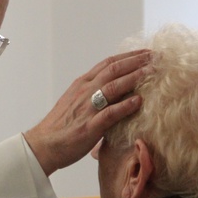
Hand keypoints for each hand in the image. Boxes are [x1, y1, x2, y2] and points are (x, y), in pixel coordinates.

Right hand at [24, 50, 150, 175]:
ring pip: (113, 87)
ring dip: (134, 78)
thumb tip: (114, 89)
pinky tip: (138, 101)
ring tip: (151, 73)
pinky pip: (110, 113)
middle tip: (155, 57)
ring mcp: (87, 108)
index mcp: (82, 85)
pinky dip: (125, 106)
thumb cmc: (59, 126)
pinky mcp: (89, 127)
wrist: (42, 145)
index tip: (146, 53)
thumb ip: (92, 93)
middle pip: (113, 70)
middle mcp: (85, 92)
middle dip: (136, 61)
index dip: (129, 56)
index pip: (108, 64)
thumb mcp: (75, 102)